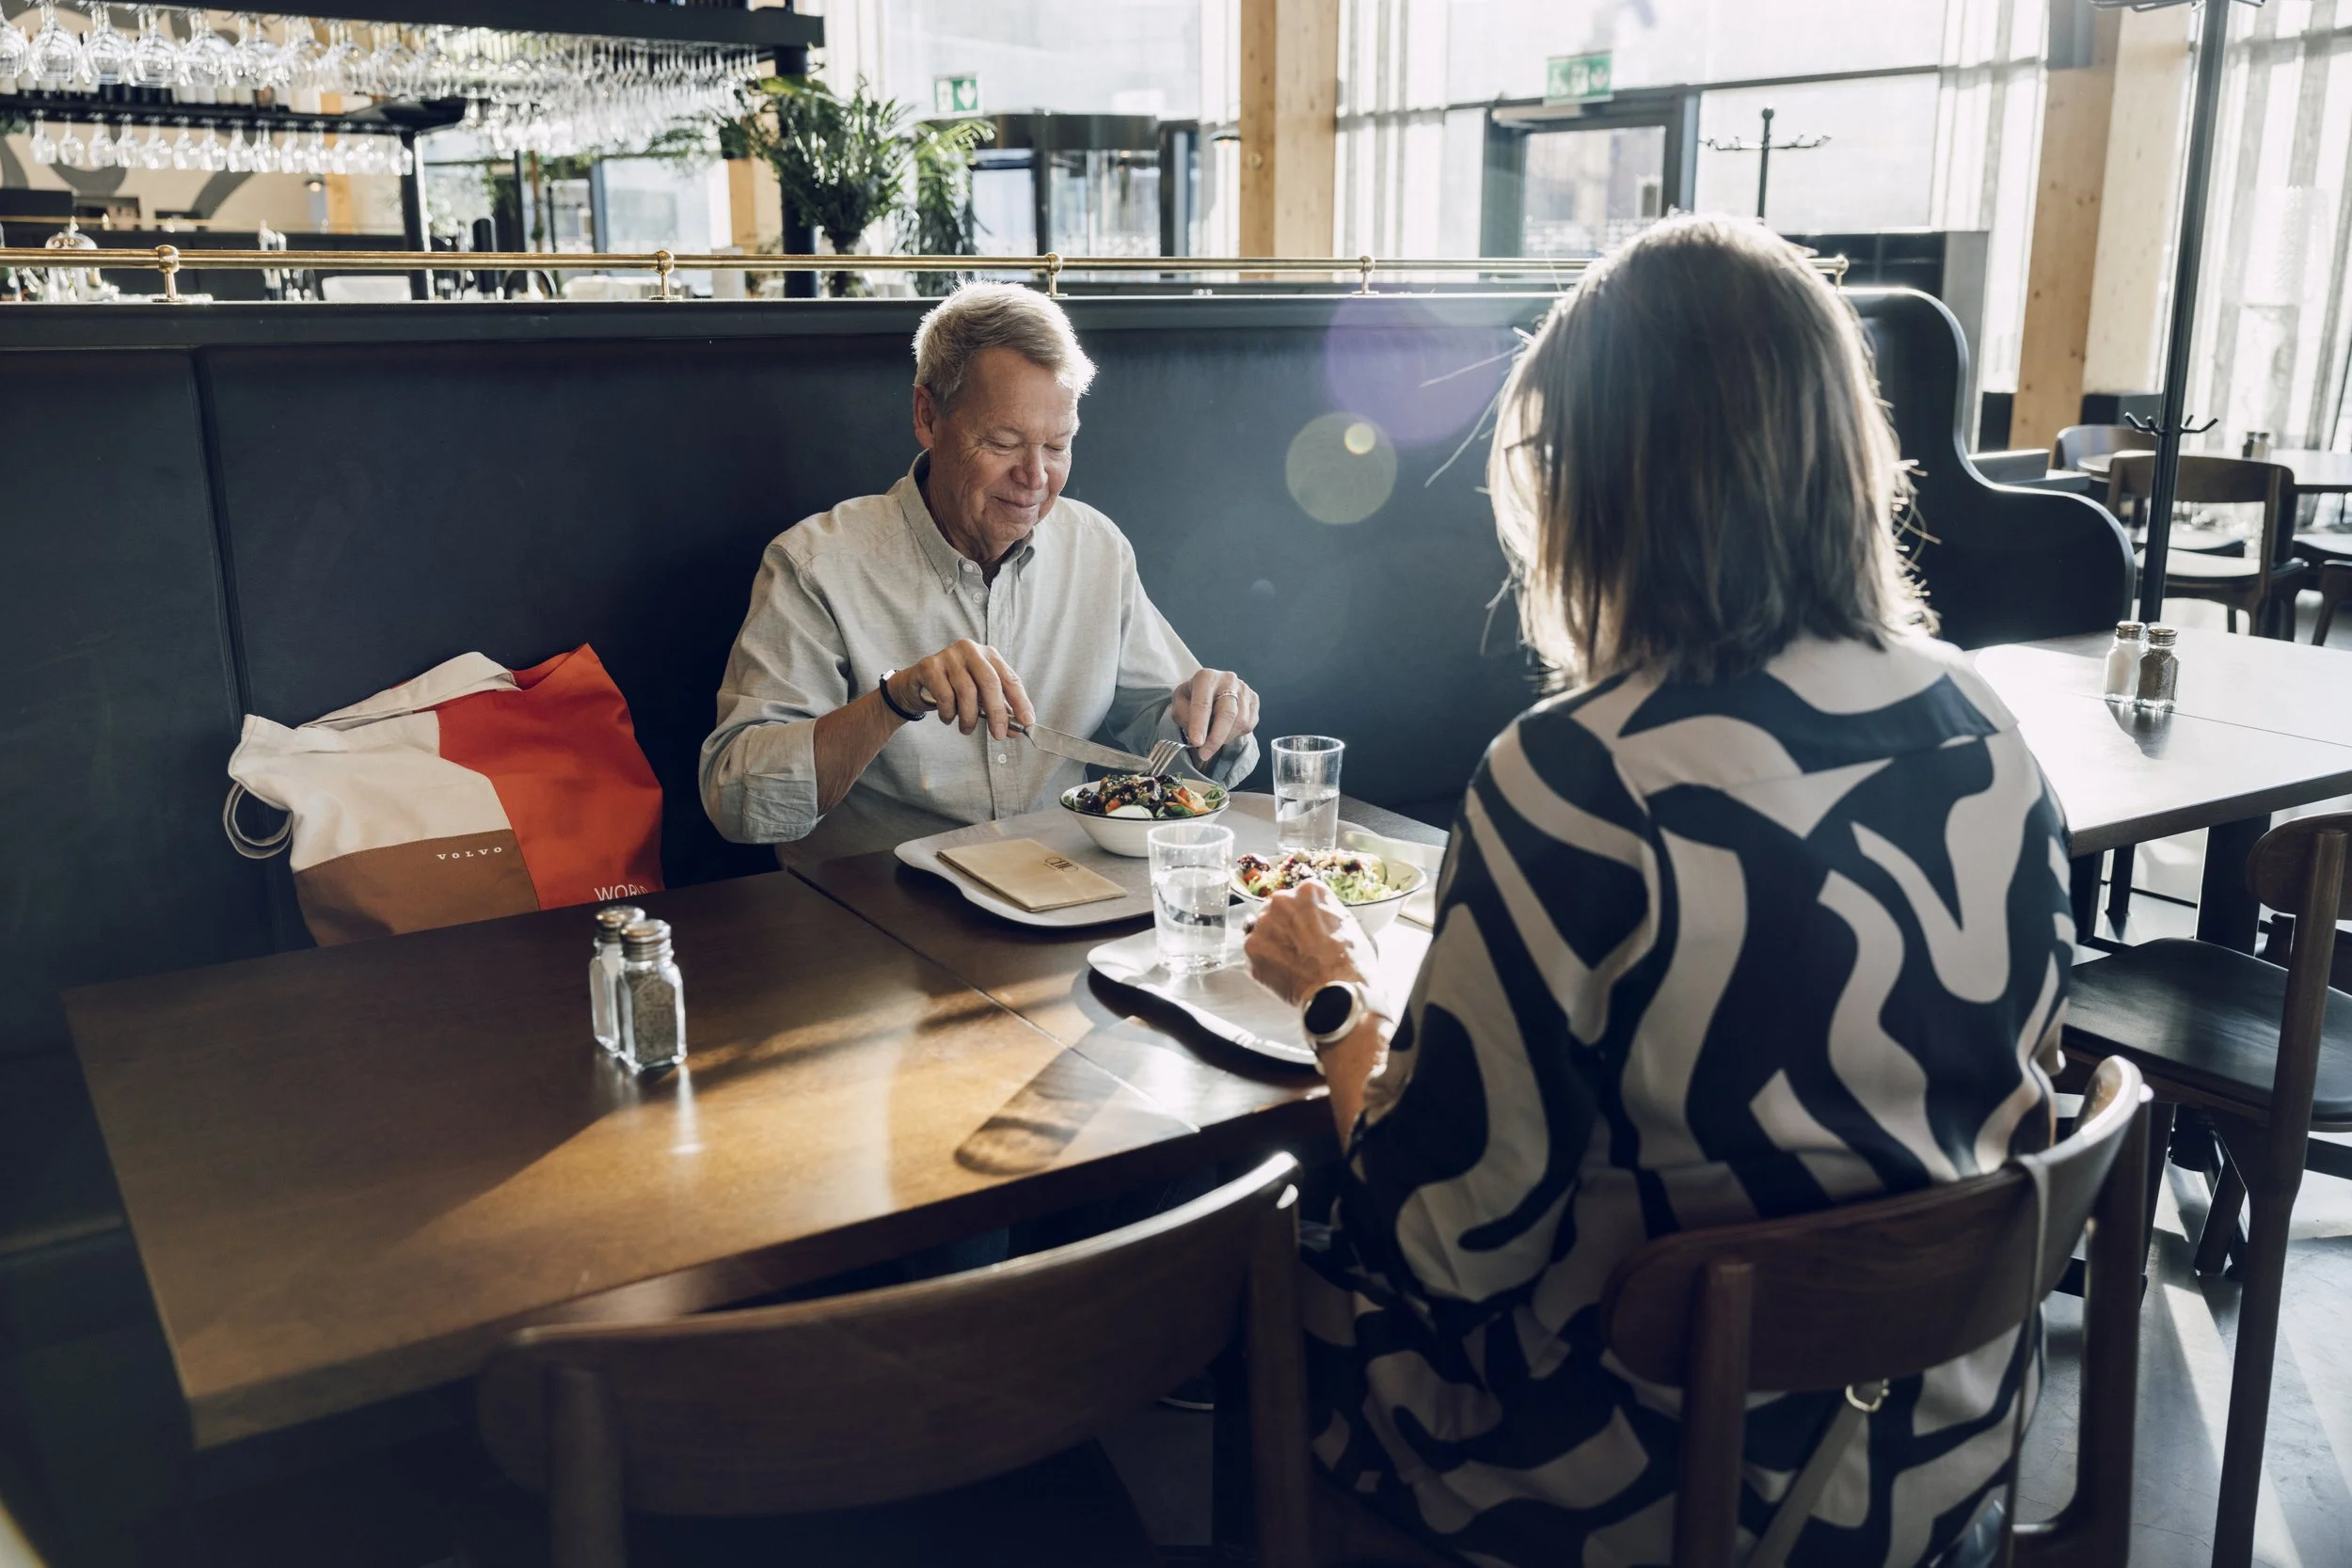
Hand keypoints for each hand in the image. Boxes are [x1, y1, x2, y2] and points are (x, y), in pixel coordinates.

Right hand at [891, 641, 1036, 739]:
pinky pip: (945, 695)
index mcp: (989, 655)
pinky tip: (948, 717)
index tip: (1027, 722)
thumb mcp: (979, 697)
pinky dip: (949, 713)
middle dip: (996, 713)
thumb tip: (1015, 731)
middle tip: (998, 735)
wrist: (918, 683)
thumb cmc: (954, 688)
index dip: (1020, 701)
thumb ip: (998, 711)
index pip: (1010, 678)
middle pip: (990, 682)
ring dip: (969, 717)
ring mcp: (949, 655)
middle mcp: (971, 650)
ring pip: (967, 691)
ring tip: (966, 729)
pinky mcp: (930, 665)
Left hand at [1170, 668, 1259, 763]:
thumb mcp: (1179, 702)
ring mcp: (1244, 689)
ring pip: (1240, 722)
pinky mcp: (1254, 700)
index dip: (1199, 725)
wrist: (1211, 688)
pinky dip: (1236, 734)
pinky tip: (1226, 731)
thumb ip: (1183, 715)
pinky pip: (1249, 725)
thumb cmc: (1193, 696)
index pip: (1203, 703)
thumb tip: (1197, 734)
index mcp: (1206, 677)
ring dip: (1225, 738)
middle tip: (1204, 753)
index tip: (1196, 742)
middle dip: (1216, 738)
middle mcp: (1228, 680)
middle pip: (1227, 714)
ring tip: (1213, 740)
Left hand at [1244, 881, 1376, 1007]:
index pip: (1298, 898)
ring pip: (1263, 931)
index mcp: (1308, 890)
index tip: (1308, 930)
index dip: (1304, 918)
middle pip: (1276, 911)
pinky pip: (1254, 953)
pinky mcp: (1252, 948)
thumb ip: (1325, 912)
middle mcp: (1282, 900)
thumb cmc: (1351, 963)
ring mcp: (1264, 924)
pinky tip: (1283, 973)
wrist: (1338, 992)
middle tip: (1298, 949)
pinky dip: (1265, 964)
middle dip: (1284, 928)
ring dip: (1272, 945)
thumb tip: (1316, 918)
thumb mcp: (1348, 924)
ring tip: (1292, 963)